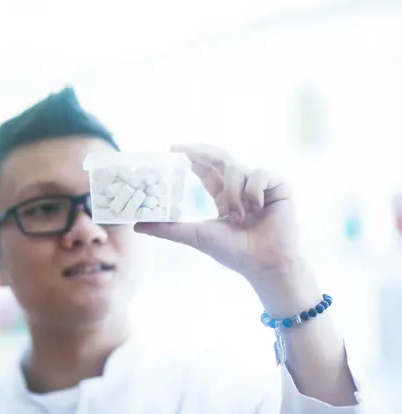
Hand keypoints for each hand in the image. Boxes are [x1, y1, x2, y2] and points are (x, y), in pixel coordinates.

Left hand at [134, 143, 301, 280]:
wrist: (265, 263)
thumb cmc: (233, 253)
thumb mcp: (195, 236)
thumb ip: (167, 229)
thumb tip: (136, 225)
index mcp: (224, 197)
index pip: (206, 170)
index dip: (192, 157)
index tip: (173, 147)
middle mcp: (242, 188)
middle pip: (220, 158)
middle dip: (202, 151)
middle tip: (184, 148)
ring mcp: (261, 186)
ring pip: (237, 169)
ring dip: (233, 192)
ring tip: (239, 215)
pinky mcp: (279, 186)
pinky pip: (258, 173)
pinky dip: (252, 191)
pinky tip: (257, 209)